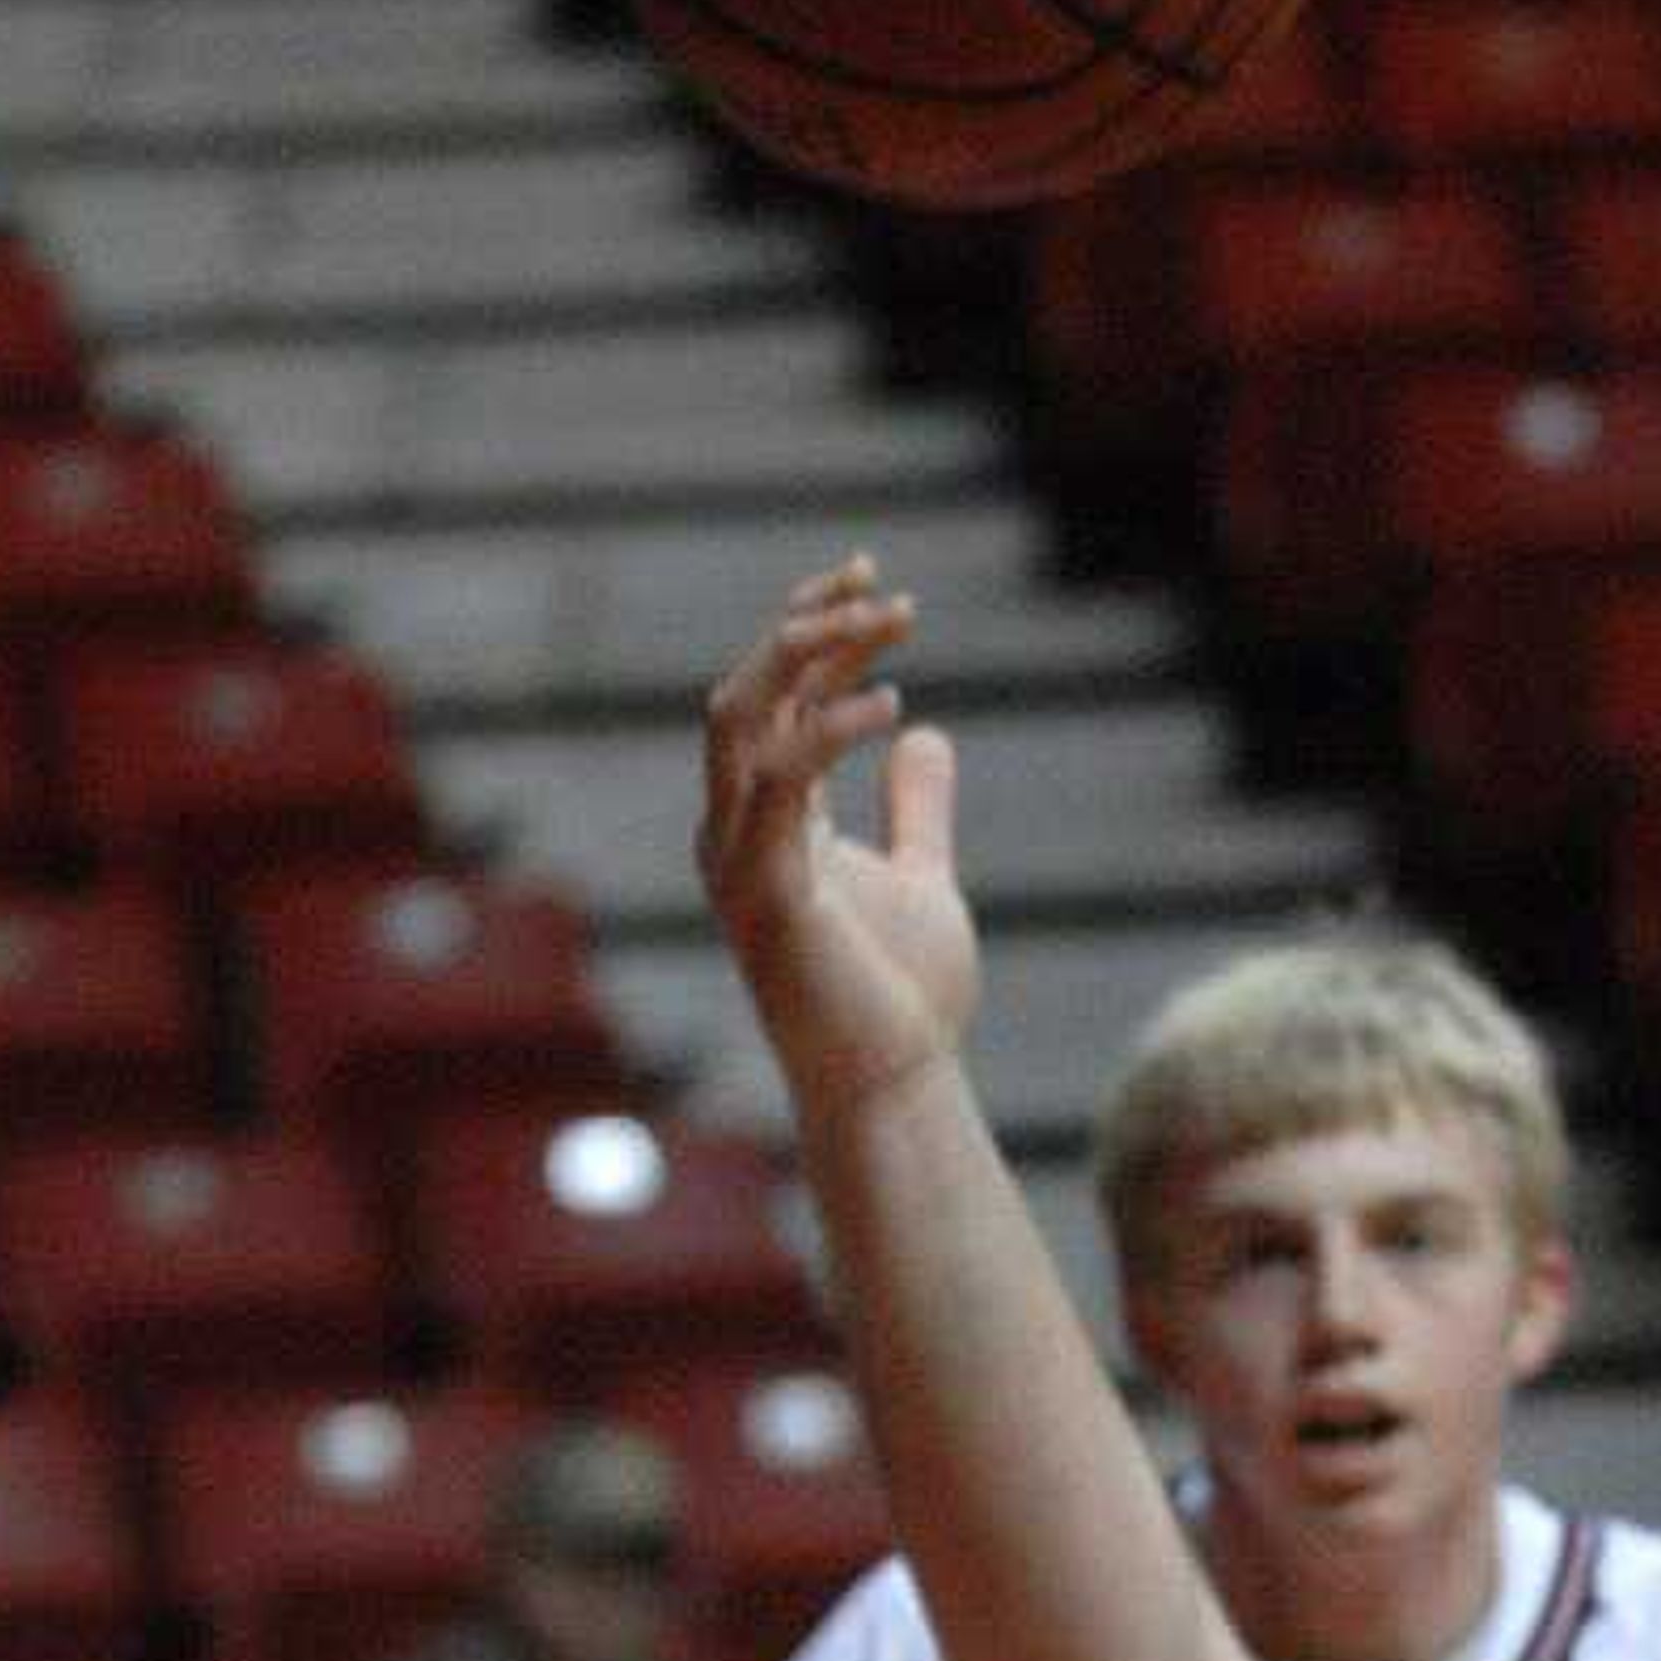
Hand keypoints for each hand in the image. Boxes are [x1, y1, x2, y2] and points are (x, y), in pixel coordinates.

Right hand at [698, 559, 979, 1118]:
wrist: (896, 1086)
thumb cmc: (902, 996)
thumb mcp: (923, 876)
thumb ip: (917, 807)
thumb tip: (925, 735)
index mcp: (765, 820)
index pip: (775, 696)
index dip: (815, 628)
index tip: (872, 575)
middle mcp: (735, 830)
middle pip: (747, 690)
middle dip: (809, 626)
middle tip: (884, 588)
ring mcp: (740, 861)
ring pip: (739, 719)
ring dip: (809, 660)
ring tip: (887, 624)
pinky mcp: (765, 895)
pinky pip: (775, 788)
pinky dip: (823, 737)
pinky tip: (890, 708)